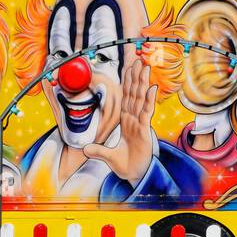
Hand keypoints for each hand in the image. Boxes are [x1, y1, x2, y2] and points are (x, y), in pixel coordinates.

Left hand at [83, 58, 157, 183]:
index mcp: (126, 121)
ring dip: (143, 83)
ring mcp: (139, 124)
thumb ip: (98, 151)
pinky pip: (146, 112)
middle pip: (134, 94)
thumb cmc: (125, 164)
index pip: (126, 98)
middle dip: (136, 77)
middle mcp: (133, 120)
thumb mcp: (107, 157)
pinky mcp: (144, 130)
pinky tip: (151, 88)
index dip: (128, 84)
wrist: (136, 175)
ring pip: (140, 99)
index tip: (129, 69)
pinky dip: (149, 100)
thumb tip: (85, 148)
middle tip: (138, 60)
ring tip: (145, 68)